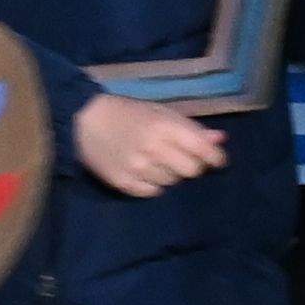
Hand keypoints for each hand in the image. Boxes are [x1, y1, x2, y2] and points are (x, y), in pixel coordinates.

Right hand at [72, 90, 226, 194]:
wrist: (84, 121)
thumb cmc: (127, 113)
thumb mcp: (160, 112)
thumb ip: (190, 127)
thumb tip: (221, 140)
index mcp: (164, 126)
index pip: (202, 150)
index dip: (215, 158)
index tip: (217, 160)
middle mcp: (153, 149)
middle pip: (191, 171)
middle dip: (192, 165)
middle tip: (181, 157)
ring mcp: (137, 168)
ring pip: (172, 182)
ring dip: (170, 173)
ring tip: (156, 161)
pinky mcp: (123, 183)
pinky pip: (152, 192)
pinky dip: (153, 183)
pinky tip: (144, 170)